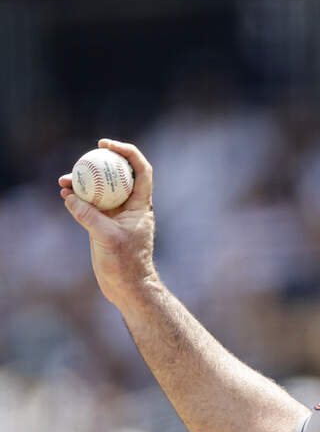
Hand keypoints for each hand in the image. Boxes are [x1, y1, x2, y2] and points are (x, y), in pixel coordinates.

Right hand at [59, 139, 158, 306]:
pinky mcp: (105, 225)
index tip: (107, 145)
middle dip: (101, 164)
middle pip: (119, 176)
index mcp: (142, 205)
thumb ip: (88, 216)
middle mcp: (132, 206)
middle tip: (84, 156)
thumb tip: (70, 197)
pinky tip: (64, 194)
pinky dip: (79, 198)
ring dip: (85, 183)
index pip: (141, 170)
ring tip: (64, 179)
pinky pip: (91, 205)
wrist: (128, 286)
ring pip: (102, 191)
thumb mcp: (106, 237)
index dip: (128, 153)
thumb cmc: (125, 264)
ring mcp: (118, 215)